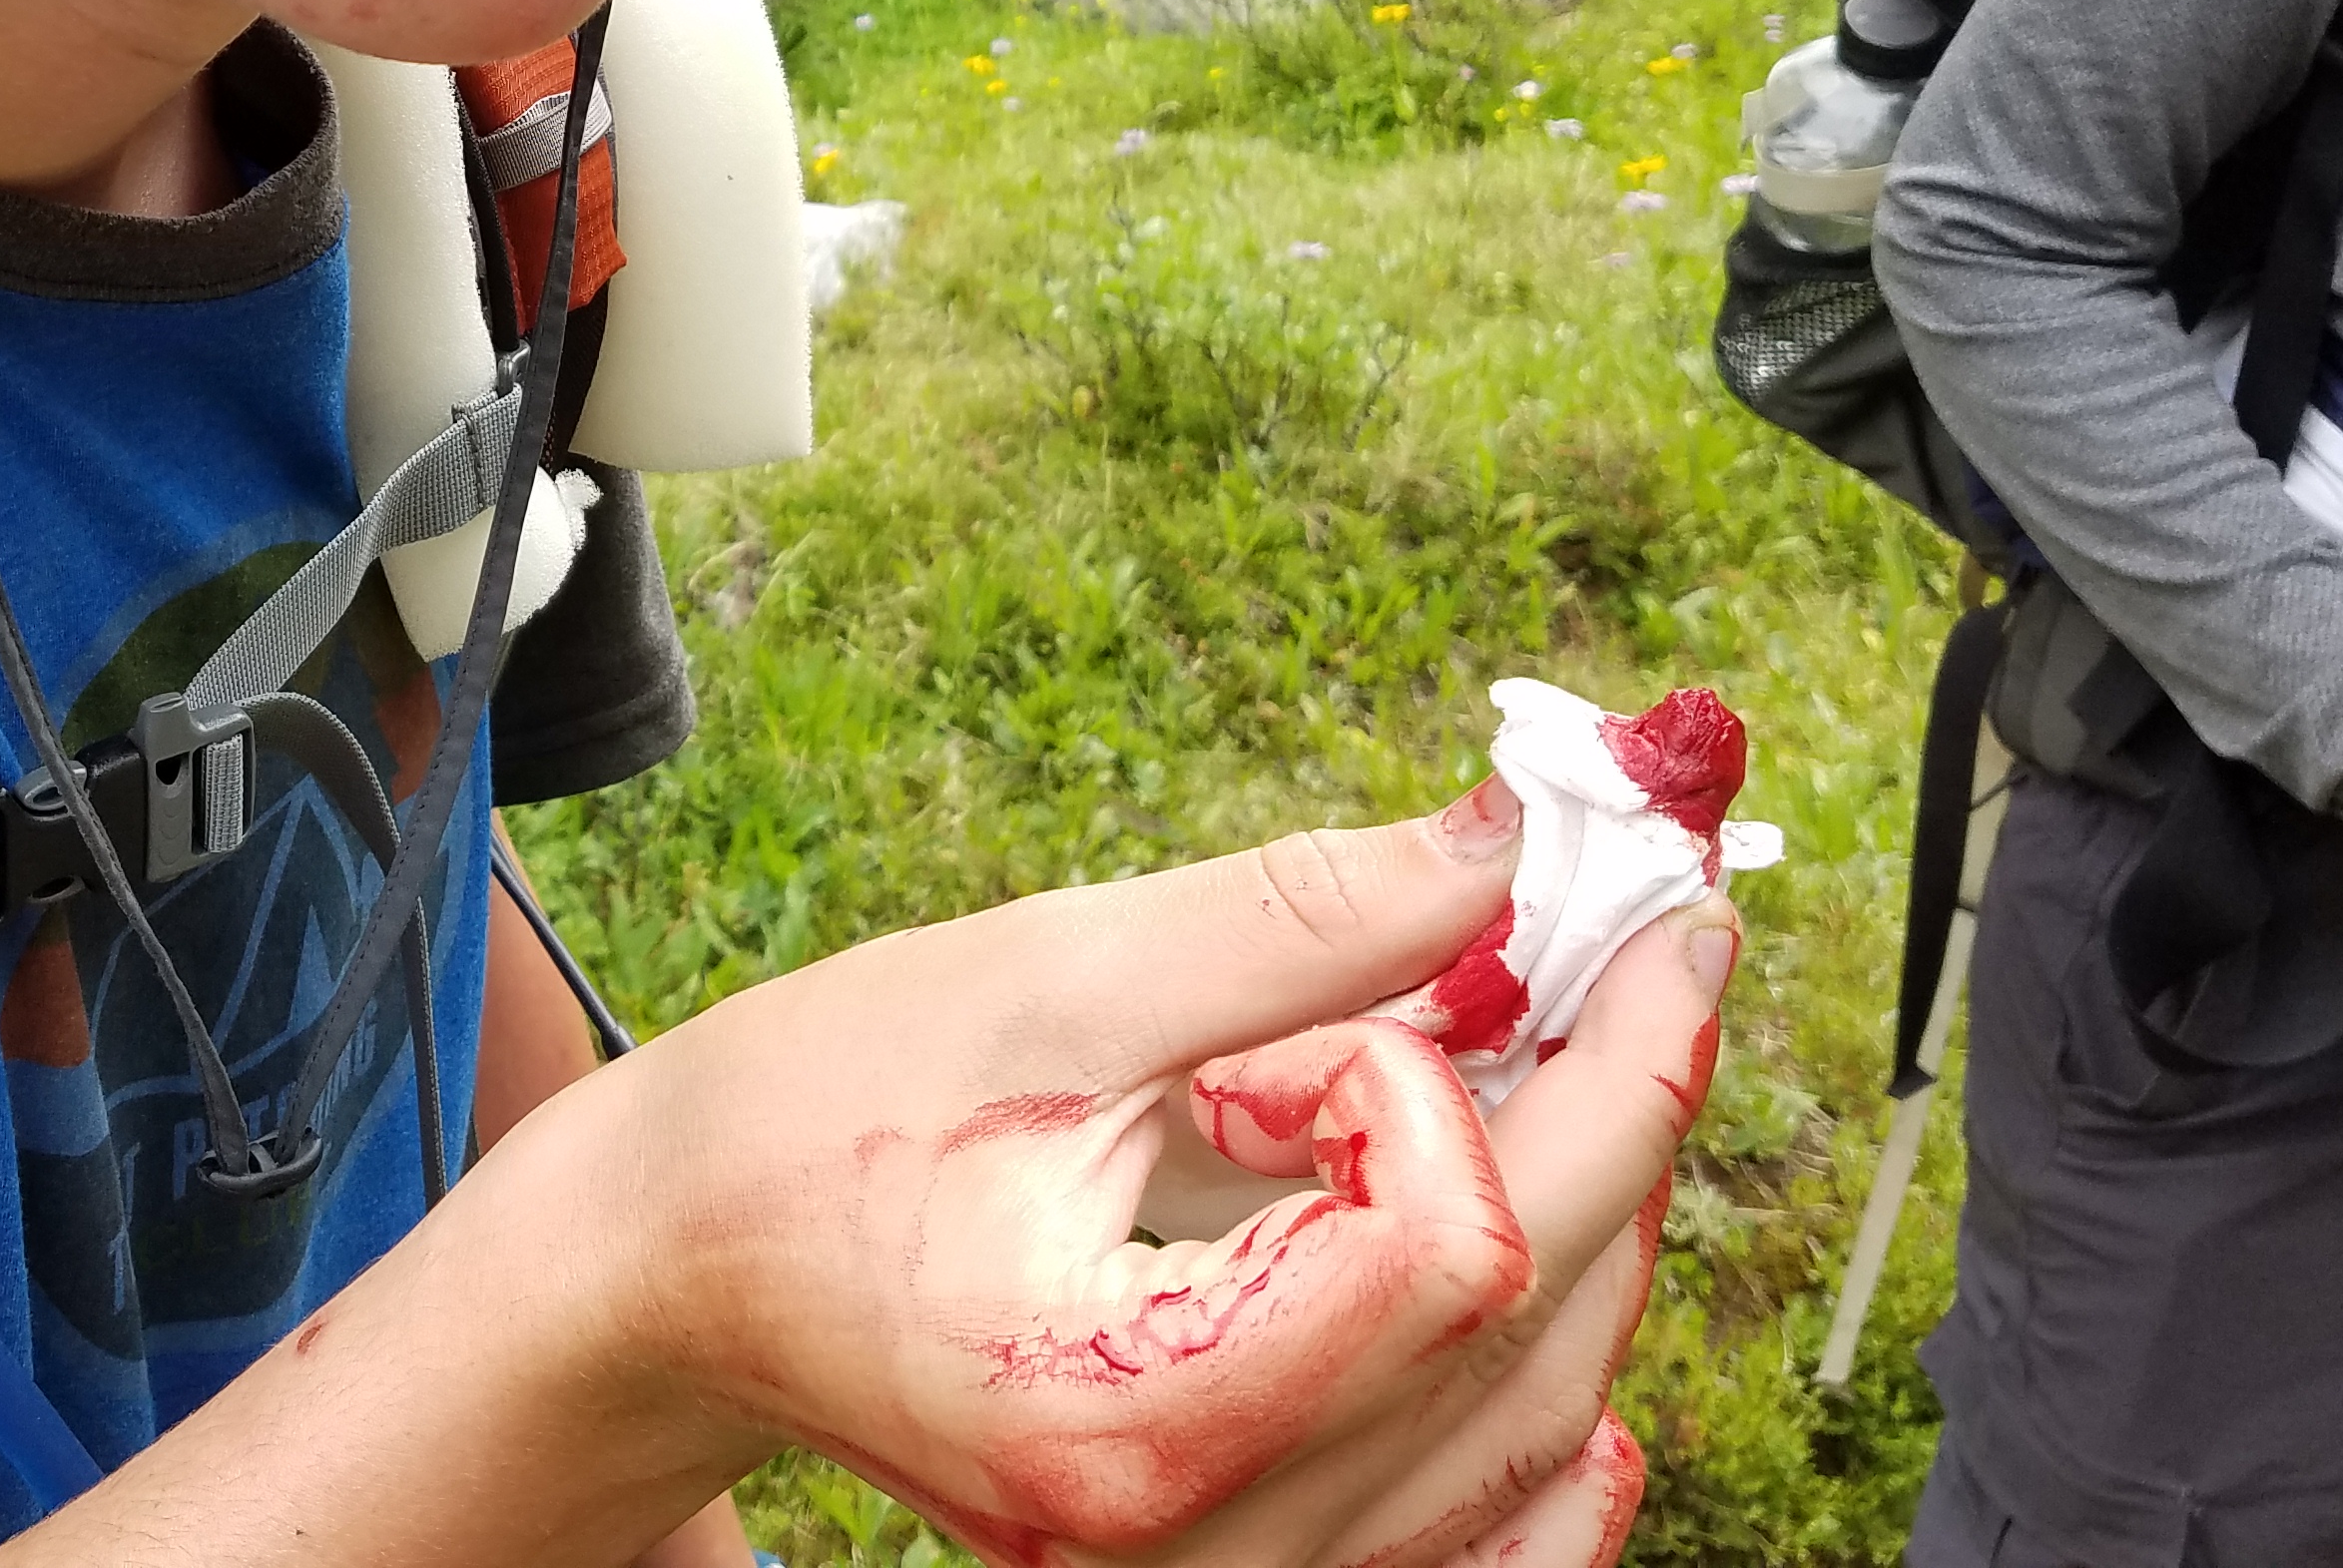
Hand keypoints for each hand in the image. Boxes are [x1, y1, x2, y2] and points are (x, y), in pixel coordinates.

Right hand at [585, 797, 1732, 1566]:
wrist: (677, 1266)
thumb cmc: (807, 1118)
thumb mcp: (1040, 984)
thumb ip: (1293, 926)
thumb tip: (1512, 844)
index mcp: (1134, 1417)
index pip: (1439, 1248)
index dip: (1432, 1076)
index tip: (1378, 975)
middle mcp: (1193, 1553)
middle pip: (1525, 1336)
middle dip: (1616, 1108)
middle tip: (1665, 933)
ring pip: (1534, 1433)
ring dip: (1596, 1228)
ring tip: (1593, 1057)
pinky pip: (1476, 1540)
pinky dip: (1543, 1400)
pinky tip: (1565, 1296)